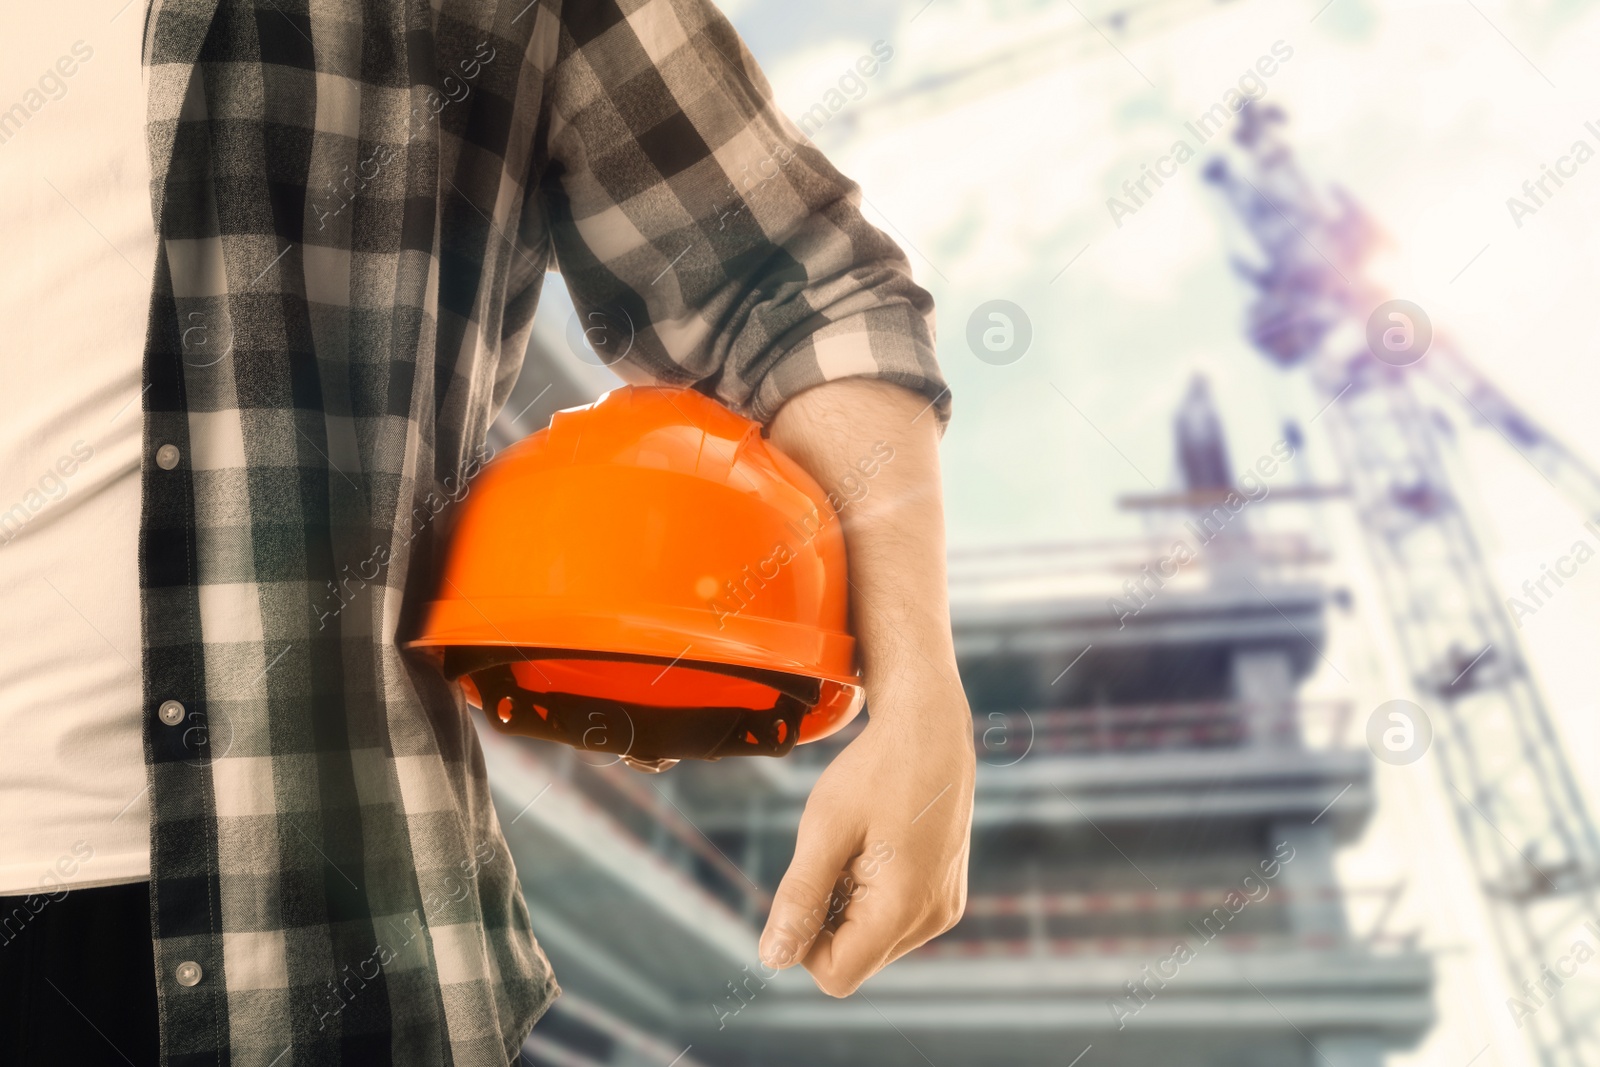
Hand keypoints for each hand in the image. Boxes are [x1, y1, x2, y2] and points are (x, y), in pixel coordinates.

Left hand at [757, 681, 973, 995]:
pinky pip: (893, 918)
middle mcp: (933, 919)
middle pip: (855, 959)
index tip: (802, 887)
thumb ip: (800, 897)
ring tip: (859, 845)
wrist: (929, 727)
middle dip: (828, 918)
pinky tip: (876, 844)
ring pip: (872, 940)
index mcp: (903, 908)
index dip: (803, 943)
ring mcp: (944, 907)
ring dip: (849, 905)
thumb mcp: (825, 829)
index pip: (836, 975)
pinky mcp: (946, 892)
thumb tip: (772, 958)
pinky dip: (872, 893)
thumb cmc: (875, 770)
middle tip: (834, 854)